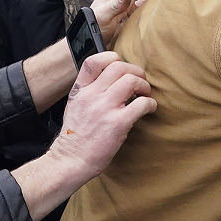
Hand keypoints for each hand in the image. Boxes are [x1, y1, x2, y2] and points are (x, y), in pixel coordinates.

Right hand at [47, 52, 155, 184]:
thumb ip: (90, 90)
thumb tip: (114, 77)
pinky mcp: (117, 123)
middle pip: (119, 67)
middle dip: (136, 72)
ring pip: (132, 81)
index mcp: (80, 91)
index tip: (123, 68)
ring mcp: (104, 109)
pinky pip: (142, 103)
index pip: (94, 61)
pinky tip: (149, 109)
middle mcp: (91, 96)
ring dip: (144, 86)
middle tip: (140, 83)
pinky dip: (151, 104)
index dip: (113, 58)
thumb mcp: (75, 106)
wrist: (69, 161)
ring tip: (144, 95)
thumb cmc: (76, 136)